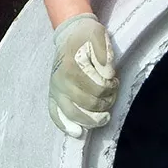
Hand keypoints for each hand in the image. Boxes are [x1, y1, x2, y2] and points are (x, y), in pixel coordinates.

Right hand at [48, 13, 118, 138]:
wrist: (69, 34)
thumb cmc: (85, 36)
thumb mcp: (98, 35)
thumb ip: (104, 53)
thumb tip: (108, 73)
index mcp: (72, 67)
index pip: (97, 88)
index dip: (111, 88)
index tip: (115, 80)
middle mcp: (61, 81)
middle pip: (88, 103)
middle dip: (105, 103)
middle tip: (112, 96)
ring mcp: (55, 90)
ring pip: (73, 114)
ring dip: (92, 119)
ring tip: (104, 117)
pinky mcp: (53, 96)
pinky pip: (55, 115)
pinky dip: (66, 126)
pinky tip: (78, 132)